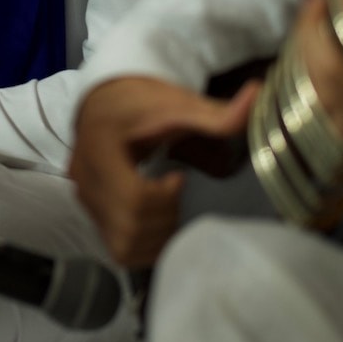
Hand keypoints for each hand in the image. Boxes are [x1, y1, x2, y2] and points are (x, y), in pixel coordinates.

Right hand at [69, 75, 259, 266]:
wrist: (106, 101)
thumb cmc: (141, 102)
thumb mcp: (178, 105)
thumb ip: (217, 112)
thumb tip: (258, 94)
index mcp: (100, 149)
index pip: (133, 199)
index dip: (164, 199)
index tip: (177, 177)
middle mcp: (84, 179)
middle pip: (130, 228)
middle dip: (165, 219)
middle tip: (175, 192)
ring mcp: (84, 198)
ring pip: (124, 246)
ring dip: (157, 235)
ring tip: (165, 203)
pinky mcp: (89, 211)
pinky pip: (118, 247)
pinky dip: (144, 242)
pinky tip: (154, 214)